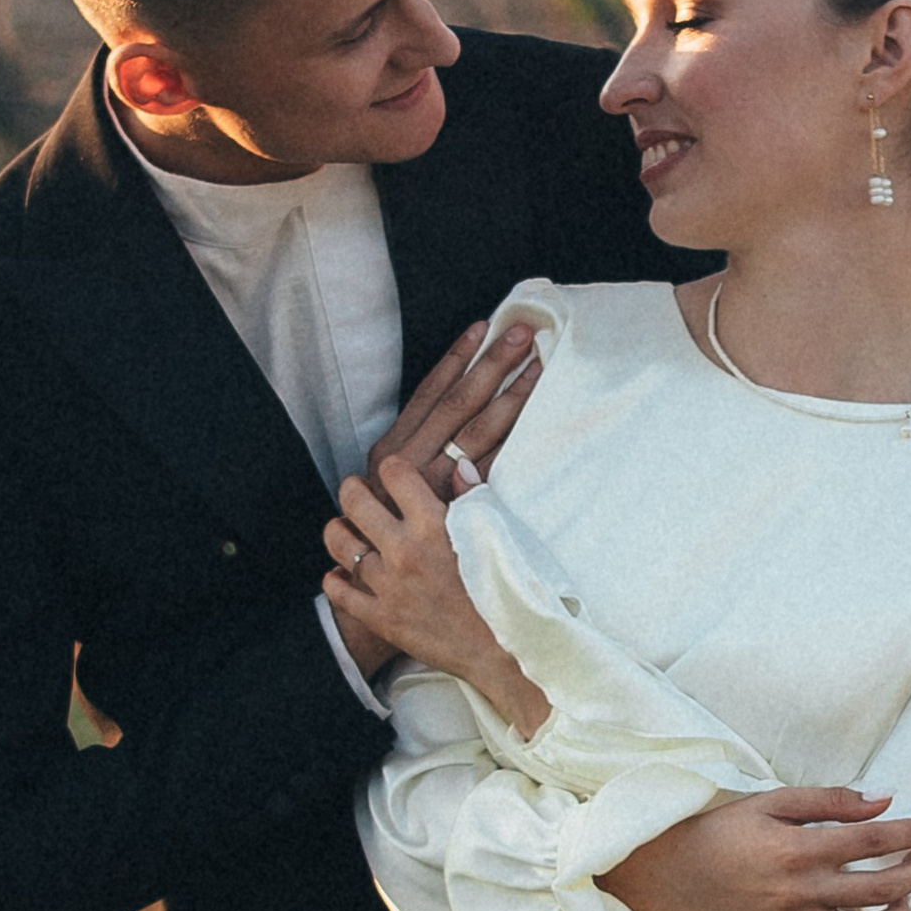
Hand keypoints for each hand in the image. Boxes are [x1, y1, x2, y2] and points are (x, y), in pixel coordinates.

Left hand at [323, 473, 547, 736]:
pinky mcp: (383, 619)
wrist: (510, 648)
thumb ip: (475, 498)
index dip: (392, 468)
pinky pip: (341, 593)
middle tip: (355, 491)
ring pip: (340, 545)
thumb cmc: (513, 589)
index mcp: (435, 525)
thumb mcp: (501, 534)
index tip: (394, 473)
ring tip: (342, 527)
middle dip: (352, 489)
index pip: (395, 474)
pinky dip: (334, 580)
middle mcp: (405, 551)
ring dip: (337, 530)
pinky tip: (338, 573)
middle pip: (355, 503)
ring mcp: (390, 586)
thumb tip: (459, 467)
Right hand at [365, 317, 541, 513]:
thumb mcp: (392, 479)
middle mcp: (410, 461)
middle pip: (458, 402)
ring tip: (537, 367)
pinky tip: (536, 422)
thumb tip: (463, 399)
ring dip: (510, 396)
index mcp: (394, 447)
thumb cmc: (388, 523)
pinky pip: (490, 471)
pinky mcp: (454, 510)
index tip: (482, 327)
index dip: (457, 358)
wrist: (373, 583)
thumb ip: (420, 444)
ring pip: (478, 431)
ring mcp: (433, 486)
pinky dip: (512, 443)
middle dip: (492, 365)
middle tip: (523, 334)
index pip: (430, 391)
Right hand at [597, 787, 910, 910]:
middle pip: (881, 889)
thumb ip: (832, 800)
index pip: (873, 842)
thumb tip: (887, 799)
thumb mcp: (773, 801)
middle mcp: (799, 891)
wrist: (674, 871)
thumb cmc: (727, 829)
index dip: (908, 833)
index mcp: (798, 848)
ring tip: (902, 898)